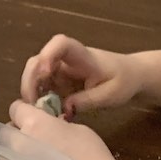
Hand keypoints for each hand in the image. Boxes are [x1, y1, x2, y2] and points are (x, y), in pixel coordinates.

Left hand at [9, 100, 116, 159]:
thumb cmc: (87, 151)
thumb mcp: (71, 126)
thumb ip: (51, 123)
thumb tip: (46, 125)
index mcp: (32, 124)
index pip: (15, 109)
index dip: (23, 110)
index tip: (31, 114)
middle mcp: (18, 144)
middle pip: (5, 132)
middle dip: (16, 130)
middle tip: (34, 135)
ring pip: (5, 153)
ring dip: (15, 150)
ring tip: (33, 154)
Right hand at [21, 34, 142, 116]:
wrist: (131, 77)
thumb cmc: (124, 81)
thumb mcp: (110, 94)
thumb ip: (87, 101)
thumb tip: (63, 109)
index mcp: (82, 57)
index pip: (61, 44)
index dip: (47, 55)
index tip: (44, 74)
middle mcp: (66, 61)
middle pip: (37, 61)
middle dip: (29, 81)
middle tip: (31, 104)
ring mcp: (59, 72)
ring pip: (34, 76)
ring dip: (30, 94)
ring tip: (36, 113)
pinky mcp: (57, 83)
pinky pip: (40, 89)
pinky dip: (37, 101)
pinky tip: (43, 113)